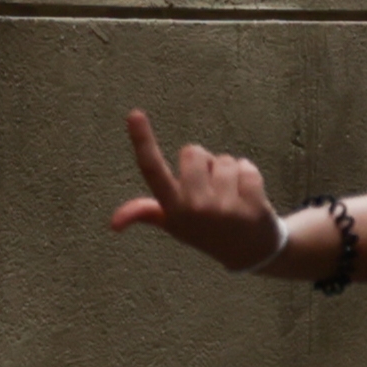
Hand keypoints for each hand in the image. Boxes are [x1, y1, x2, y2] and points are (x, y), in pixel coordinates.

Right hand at [113, 110, 287, 270]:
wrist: (251, 252)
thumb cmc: (206, 230)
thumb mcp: (174, 224)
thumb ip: (146, 213)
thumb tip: (113, 224)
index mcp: (172, 209)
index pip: (151, 170)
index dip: (142, 141)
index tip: (134, 114)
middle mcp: (195, 209)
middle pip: (193, 152)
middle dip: (202, 161)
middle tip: (210, 187)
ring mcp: (225, 209)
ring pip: (224, 159)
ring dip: (229, 171)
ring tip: (231, 195)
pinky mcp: (253, 206)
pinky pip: (247, 167)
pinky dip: (249, 175)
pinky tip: (249, 196)